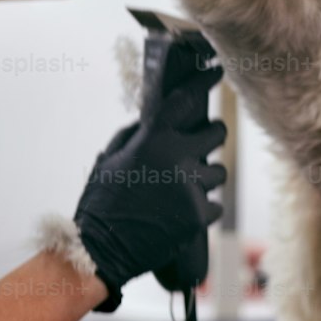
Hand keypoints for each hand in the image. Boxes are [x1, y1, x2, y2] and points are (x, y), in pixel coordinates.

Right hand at [73, 64, 225, 309]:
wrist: (102, 249)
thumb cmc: (101, 202)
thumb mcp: (109, 158)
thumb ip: (134, 134)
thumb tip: (151, 120)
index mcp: (154, 139)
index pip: (186, 99)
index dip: (204, 81)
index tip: (216, 70)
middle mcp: (178, 158)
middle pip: (218, 133)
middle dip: (211, 137)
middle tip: (199, 146)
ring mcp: (191, 188)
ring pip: (218, 172)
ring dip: (205, 177)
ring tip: (182, 189)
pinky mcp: (199, 216)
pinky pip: (215, 205)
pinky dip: (201, 209)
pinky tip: (181, 214)